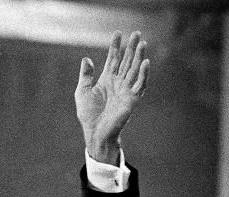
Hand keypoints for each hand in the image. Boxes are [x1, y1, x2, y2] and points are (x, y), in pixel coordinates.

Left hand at [75, 31, 149, 164]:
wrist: (95, 132)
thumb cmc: (88, 114)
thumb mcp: (82, 92)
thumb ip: (85, 76)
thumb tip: (86, 59)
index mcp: (106, 79)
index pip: (113, 59)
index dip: (115, 47)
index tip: (118, 33)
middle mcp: (118, 82)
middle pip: (127, 61)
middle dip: (131, 47)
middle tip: (137, 33)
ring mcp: (126, 90)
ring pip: (134, 69)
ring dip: (139, 56)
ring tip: (142, 43)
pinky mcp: (132, 99)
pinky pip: (140, 84)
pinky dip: (143, 74)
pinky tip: (145, 62)